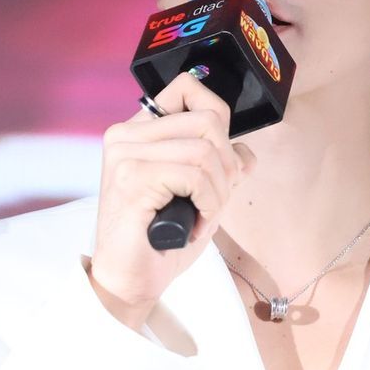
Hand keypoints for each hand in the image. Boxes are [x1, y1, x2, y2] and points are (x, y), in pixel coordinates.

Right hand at [88, 70, 255, 330]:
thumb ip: (218, 167)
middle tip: (215, 199)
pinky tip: (195, 224)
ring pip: (205, 150)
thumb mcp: (198, 195)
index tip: (219, 159)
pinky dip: (208, 203)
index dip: (218, 116)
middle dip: (227, 164)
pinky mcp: (131, 177)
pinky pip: (195, 174)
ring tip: (204, 215)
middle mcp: (125, 134)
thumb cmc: (161, 240)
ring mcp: (125, 154)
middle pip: (207, 120)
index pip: (186, 87)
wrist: (131, 281)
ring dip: (219, 190)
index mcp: (138, 131)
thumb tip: (244, 152)